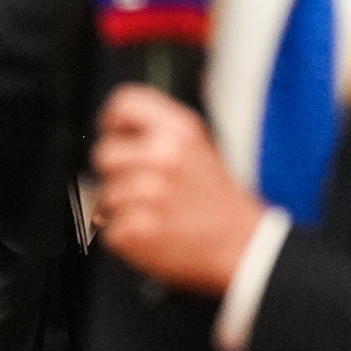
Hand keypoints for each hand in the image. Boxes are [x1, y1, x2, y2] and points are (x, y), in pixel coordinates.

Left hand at [89, 85, 263, 296]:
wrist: (246, 248)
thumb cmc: (220, 202)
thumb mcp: (201, 149)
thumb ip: (159, 133)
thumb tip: (119, 129)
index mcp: (180, 131)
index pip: (125, 103)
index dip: (114, 121)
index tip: (117, 135)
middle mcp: (162, 157)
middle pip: (105, 153)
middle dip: (118, 172)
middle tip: (144, 186)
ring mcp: (146, 194)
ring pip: (105, 194)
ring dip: (123, 206)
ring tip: (157, 212)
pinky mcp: (134, 229)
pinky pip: (109, 228)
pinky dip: (126, 235)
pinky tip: (155, 232)